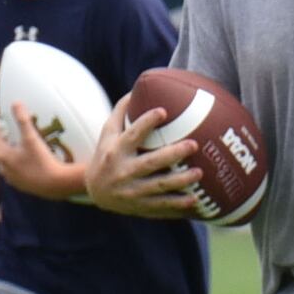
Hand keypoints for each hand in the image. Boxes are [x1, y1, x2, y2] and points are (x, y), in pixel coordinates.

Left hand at [0, 106, 91, 201]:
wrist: (56, 185)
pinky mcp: (22, 184)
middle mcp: (4, 168)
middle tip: (3, 126)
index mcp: (3, 155)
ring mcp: (12, 178)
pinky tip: (24, 159)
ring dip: (7, 150)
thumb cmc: (43, 161)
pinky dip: (16, 161)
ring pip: (5, 160)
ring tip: (13, 142)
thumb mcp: (32, 138)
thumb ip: (22, 119)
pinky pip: (14, 169)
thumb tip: (16, 102)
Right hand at [78, 97, 206, 218]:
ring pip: (158, 186)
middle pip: (150, 162)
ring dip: (180, 180)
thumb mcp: (107, 133)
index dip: (146, 122)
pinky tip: (194, 201)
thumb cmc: (106, 154)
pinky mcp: (140, 206)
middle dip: (172, 154)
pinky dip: (177, 205)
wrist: (94, 190)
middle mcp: (123, 171)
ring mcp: (132, 191)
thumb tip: (137, 87)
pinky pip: (161, 206)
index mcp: (116, 150)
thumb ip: (121, 112)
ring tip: (199, 172)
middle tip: (194, 144)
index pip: (132, 135)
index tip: (163, 111)